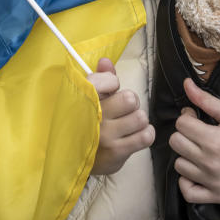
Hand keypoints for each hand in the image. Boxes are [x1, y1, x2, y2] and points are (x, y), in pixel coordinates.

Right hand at [88, 57, 153, 175]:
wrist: (74, 158)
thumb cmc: (86, 123)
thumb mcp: (89, 99)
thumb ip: (100, 78)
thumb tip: (105, 61)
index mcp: (83, 99)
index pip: (110, 80)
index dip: (113, 84)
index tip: (108, 92)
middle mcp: (93, 116)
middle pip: (131, 99)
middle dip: (131, 103)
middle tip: (123, 111)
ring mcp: (105, 135)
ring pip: (141, 117)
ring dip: (138, 121)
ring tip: (128, 125)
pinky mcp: (116, 152)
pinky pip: (146, 136)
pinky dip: (145, 134)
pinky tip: (135, 136)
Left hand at [170, 77, 219, 203]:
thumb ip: (205, 99)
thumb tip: (186, 83)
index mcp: (214, 140)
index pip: (181, 124)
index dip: (187, 116)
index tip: (196, 116)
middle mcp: (211, 163)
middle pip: (176, 143)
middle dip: (184, 133)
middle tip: (197, 131)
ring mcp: (214, 182)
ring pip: (179, 165)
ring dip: (186, 155)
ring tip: (200, 149)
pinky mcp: (218, 195)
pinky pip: (188, 192)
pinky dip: (187, 181)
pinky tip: (196, 170)